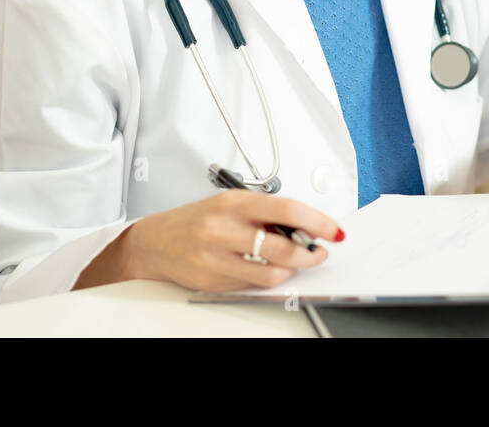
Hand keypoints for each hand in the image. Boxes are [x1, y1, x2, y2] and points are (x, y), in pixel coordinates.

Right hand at [119, 191, 343, 292]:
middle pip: (283, 247)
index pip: (287, 209)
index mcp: (233, 203)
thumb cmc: (197, 219)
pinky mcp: (212, 282)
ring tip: (296, 261)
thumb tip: (306, 227)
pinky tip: (270, 269)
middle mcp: (223, 229)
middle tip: (319, 251)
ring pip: (271, 273)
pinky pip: (253, 286)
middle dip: (310, 253)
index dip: (317, 221)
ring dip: (293, 269)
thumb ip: (266, 213)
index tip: (334, 230)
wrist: (155, 241)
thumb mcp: (231, 203)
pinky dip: (268, 279)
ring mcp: (216, 258)